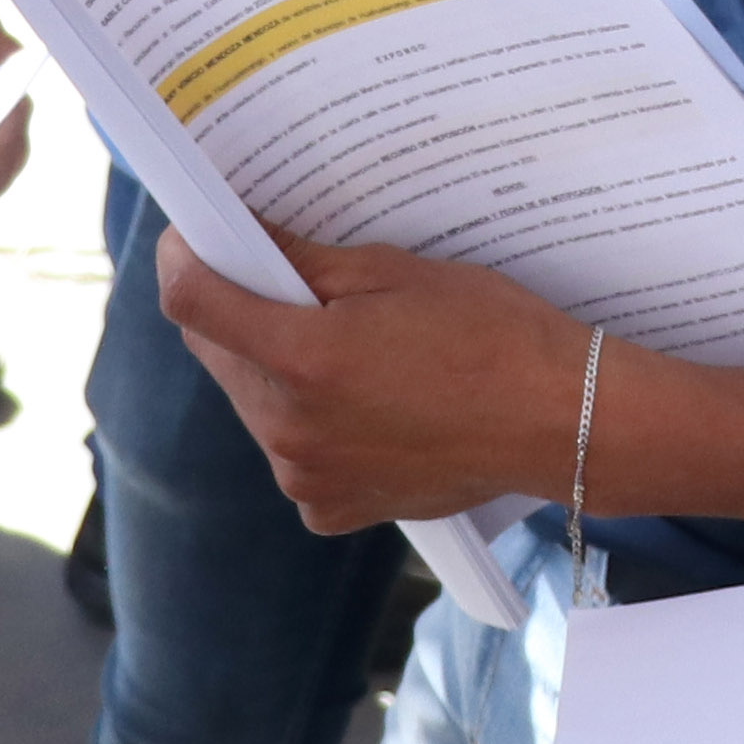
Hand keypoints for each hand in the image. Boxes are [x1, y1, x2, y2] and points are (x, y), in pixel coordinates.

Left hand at [156, 231, 578, 531]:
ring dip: (274, 368)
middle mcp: (289, 429)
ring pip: (253, 403)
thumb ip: (301, 261)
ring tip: (343, 346)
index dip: (185, 257)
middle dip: (239, 311)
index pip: (192, 302)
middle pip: (220, 353)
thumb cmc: (489, 335)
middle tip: (287, 283)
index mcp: (302, 360)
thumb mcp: (393, 273)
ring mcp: (306, 478)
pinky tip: (364, 401)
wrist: (557, 422)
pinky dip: (308, 422)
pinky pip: (291, 452)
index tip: (195, 236)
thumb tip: (241, 238)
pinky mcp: (330, 507)